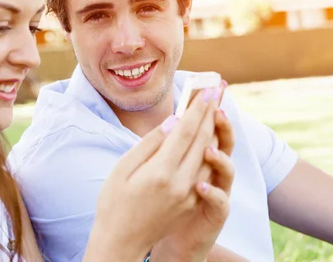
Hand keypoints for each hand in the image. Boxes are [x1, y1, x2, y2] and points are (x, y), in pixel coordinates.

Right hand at [83, 90, 221, 261]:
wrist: (121, 242)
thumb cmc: (114, 203)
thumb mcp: (122, 169)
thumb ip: (148, 145)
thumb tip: (172, 123)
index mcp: (160, 172)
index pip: (186, 132)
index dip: (198, 109)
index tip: (207, 90)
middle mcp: (180, 184)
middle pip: (202, 141)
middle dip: (211, 113)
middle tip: (218, 91)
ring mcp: (188, 196)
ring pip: (209, 156)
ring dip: (215, 131)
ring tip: (217, 109)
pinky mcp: (191, 203)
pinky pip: (206, 172)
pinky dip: (211, 152)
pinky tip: (211, 139)